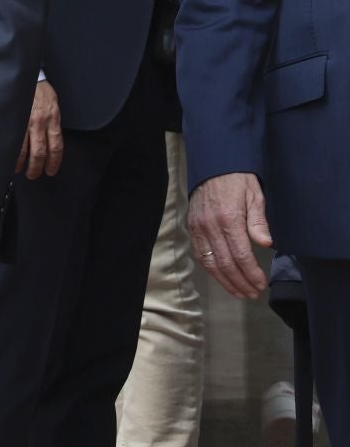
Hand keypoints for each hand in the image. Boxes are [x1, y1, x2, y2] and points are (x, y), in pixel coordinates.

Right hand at [16, 81, 63, 178]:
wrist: (28, 76)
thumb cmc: (40, 90)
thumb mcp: (53, 106)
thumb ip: (51, 123)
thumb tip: (49, 140)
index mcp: (52, 119)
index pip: (56, 147)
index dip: (53, 162)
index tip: (50, 170)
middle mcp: (39, 122)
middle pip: (40, 152)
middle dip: (36, 167)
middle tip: (33, 175)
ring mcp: (24, 120)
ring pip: (24, 148)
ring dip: (22, 163)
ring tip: (19, 169)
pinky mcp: (13, 118)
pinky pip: (12, 138)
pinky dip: (11, 150)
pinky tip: (8, 157)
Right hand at [187, 171, 272, 299]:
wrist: (212, 166)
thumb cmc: (237, 180)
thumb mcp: (254, 195)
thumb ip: (258, 221)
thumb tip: (266, 244)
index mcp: (228, 218)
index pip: (241, 255)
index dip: (251, 273)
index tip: (261, 284)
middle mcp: (210, 226)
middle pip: (225, 263)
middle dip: (240, 282)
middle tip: (253, 294)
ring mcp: (198, 228)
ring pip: (210, 263)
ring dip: (225, 281)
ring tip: (239, 292)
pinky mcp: (192, 227)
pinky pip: (200, 254)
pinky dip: (211, 269)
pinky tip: (221, 277)